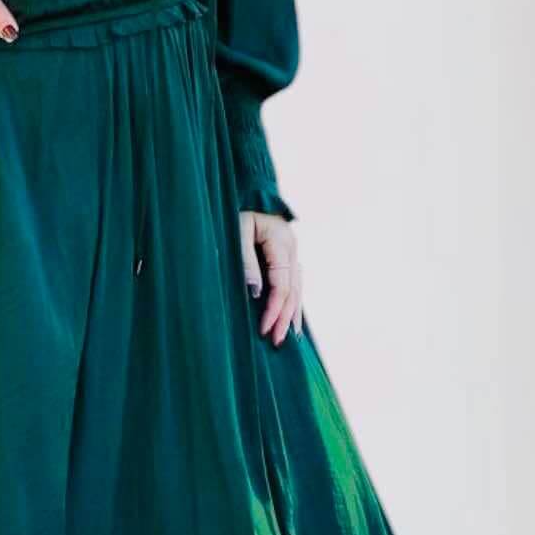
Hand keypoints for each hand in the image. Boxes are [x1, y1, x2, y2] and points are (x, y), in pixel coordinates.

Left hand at [239, 210, 302, 344]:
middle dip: (285, 317)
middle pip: (294, 289)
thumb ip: (246, 261)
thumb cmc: (236, 210)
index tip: (263, 329)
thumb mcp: (237, 231)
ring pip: (298, 288)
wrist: (246, 192)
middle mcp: (292, 247)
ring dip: (293, 313)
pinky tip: (293, 319)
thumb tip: (256, 293)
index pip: (282, 284)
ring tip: (289, 338)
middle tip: (276, 342)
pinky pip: (295, 283)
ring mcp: (293, 251)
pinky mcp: (288, 255)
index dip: (274, 309)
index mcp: (281, 241)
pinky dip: (294, 302)